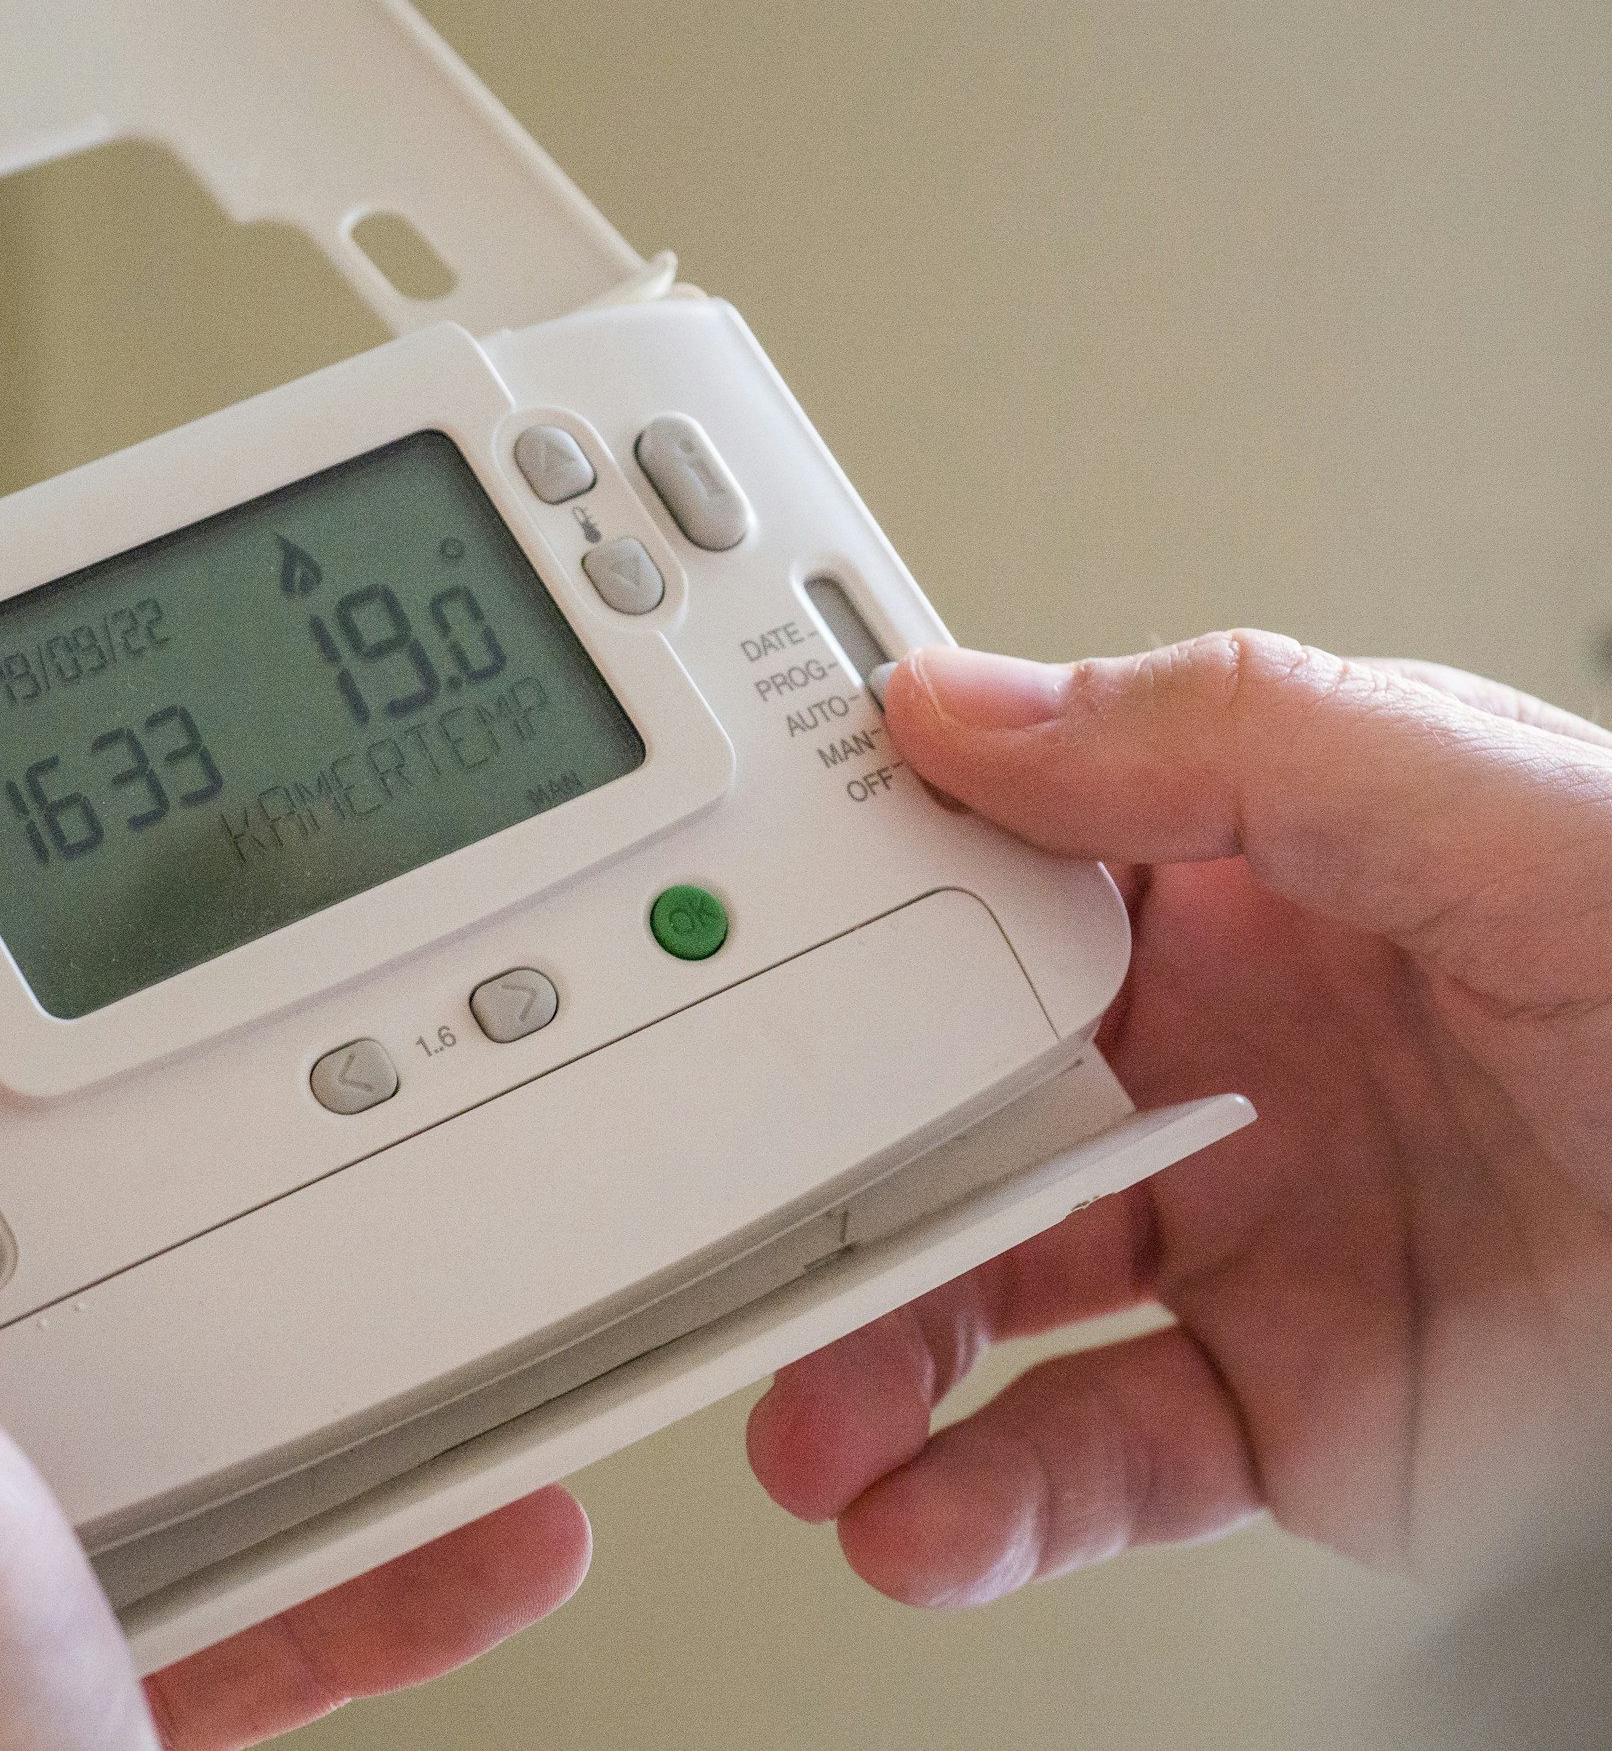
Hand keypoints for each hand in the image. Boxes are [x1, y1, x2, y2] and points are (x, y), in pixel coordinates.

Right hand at [748, 633, 1611, 1604]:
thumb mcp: (1504, 805)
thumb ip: (1233, 735)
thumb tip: (963, 704)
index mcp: (1246, 875)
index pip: (986, 868)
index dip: (847, 900)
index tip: (717, 941)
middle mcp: (1217, 1052)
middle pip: (949, 1098)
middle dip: (823, 1164)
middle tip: (732, 1209)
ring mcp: (1237, 1234)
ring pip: (984, 1295)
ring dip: (869, 1359)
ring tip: (809, 1418)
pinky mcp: (1278, 1409)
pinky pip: (1093, 1458)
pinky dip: (991, 1503)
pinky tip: (925, 1516)